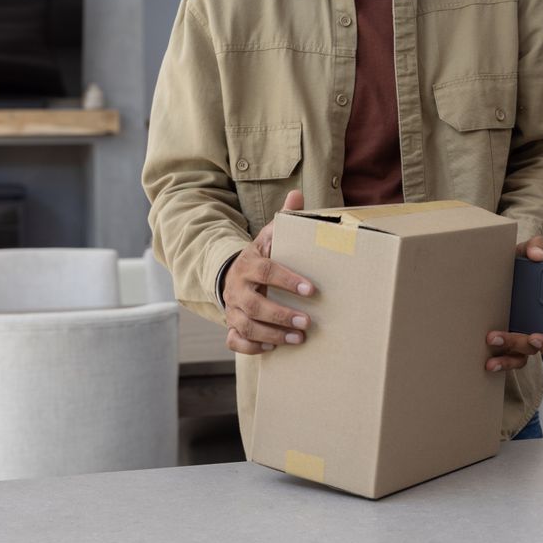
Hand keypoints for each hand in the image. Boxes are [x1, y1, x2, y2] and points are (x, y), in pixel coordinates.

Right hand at [223, 190, 314, 354]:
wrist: (232, 274)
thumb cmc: (261, 257)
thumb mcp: (270, 237)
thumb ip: (284, 218)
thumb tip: (298, 194)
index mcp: (249, 263)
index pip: (266, 271)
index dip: (288, 281)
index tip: (312, 290)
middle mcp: (237, 287)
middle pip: (255, 304)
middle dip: (281, 315)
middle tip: (307, 322)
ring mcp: (232, 308)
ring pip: (246, 326)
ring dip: (272, 335)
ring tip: (299, 339)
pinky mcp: (231, 325)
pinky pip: (235, 341)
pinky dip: (252, 348)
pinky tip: (273, 349)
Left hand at [485, 235, 542, 372]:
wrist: (504, 267)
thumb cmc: (522, 263)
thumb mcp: (528, 251)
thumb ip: (535, 247)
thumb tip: (537, 256)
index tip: (537, 337)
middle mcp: (541, 326)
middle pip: (540, 346)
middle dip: (524, 346)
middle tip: (505, 338)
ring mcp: (524, 334)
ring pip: (523, 355)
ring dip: (509, 359)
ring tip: (491, 356)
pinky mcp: (508, 339)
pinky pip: (509, 357)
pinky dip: (501, 362)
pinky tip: (487, 363)